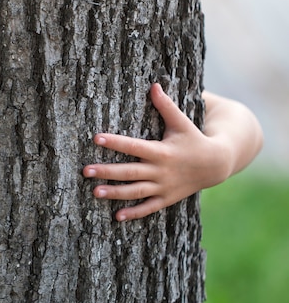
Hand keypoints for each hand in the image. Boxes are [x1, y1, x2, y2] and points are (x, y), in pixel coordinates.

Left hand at [83, 83, 231, 221]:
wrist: (217, 164)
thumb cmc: (193, 139)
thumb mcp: (181, 122)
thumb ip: (166, 106)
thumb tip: (154, 85)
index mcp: (161, 151)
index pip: (133, 146)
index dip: (115, 142)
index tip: (96, 138)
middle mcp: (160, 171)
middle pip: (129, 172)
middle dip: (107, 172)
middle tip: (85, 171)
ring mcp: (163, 187)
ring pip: (135, 192)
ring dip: (115, 193)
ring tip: (94, 192)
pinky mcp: (166, 198)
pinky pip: (148, 207)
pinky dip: (134, 213)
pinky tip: (117, 217)